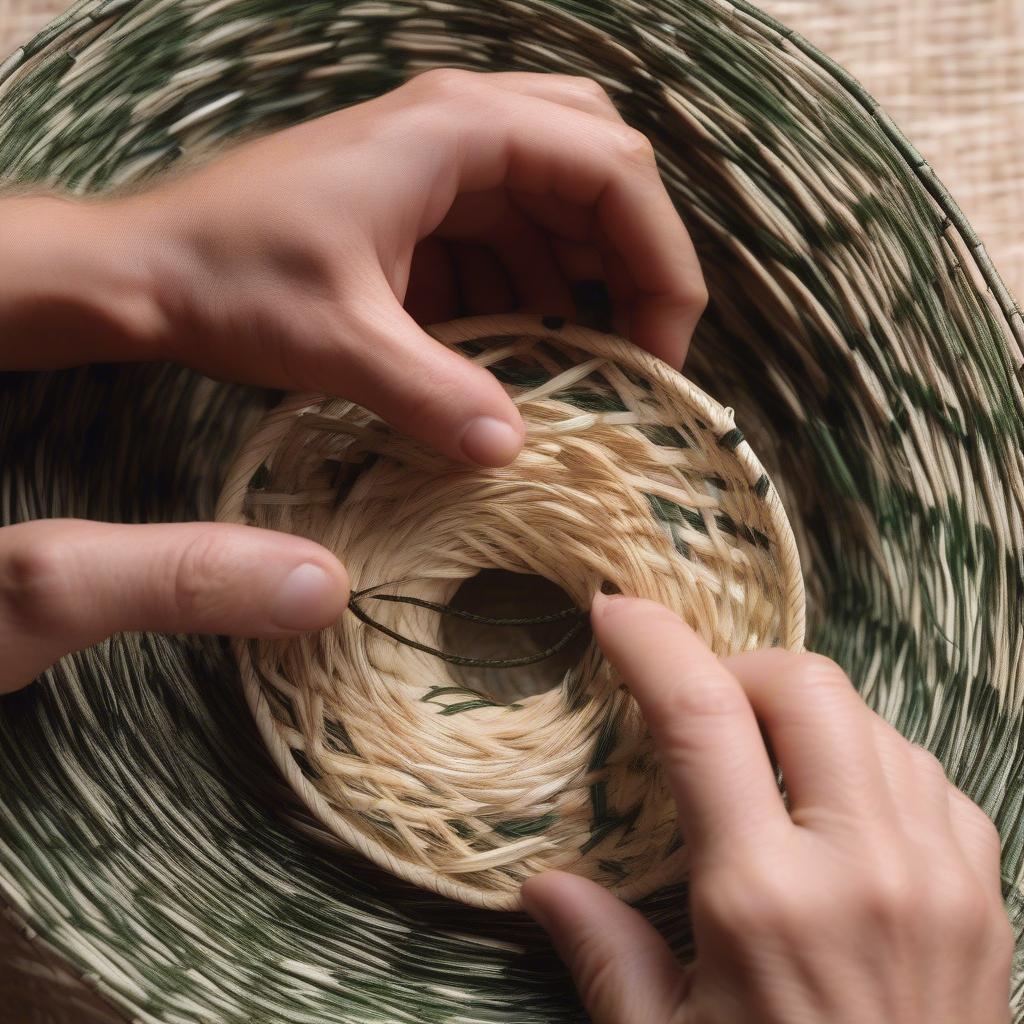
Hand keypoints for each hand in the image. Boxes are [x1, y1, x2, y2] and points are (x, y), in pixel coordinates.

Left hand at [0, 71, 703, 687]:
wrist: (145, 270)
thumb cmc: (229, 275)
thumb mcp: (340, 341)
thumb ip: (434, 393)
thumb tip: (513, 450)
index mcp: (458, 130)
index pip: (613, 173)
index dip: (658, 264)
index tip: (660, 353)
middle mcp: (461, 128)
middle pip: (598, 174)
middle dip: (631, 261)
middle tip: (635, 347)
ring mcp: (439, 164)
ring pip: (555, 209)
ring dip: (577, 285)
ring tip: (576, 365)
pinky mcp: (418, 206)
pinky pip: (505, 241)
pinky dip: (524, 294)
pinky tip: (510, 352)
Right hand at [522, 595, 1011, 1023]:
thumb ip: (603, 955)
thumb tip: (541, 889)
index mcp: (762, 899)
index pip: (699, 715)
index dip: (649, 641)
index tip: (614, 611)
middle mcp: (861, 866)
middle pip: (805, 683)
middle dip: (739, 668)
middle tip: (701, 709)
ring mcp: (939, 872)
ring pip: (870, 718)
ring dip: (804, 714)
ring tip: (765, 763)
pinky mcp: (985, 890)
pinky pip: (925, 771)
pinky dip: (870, 759)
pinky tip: (838, 807)